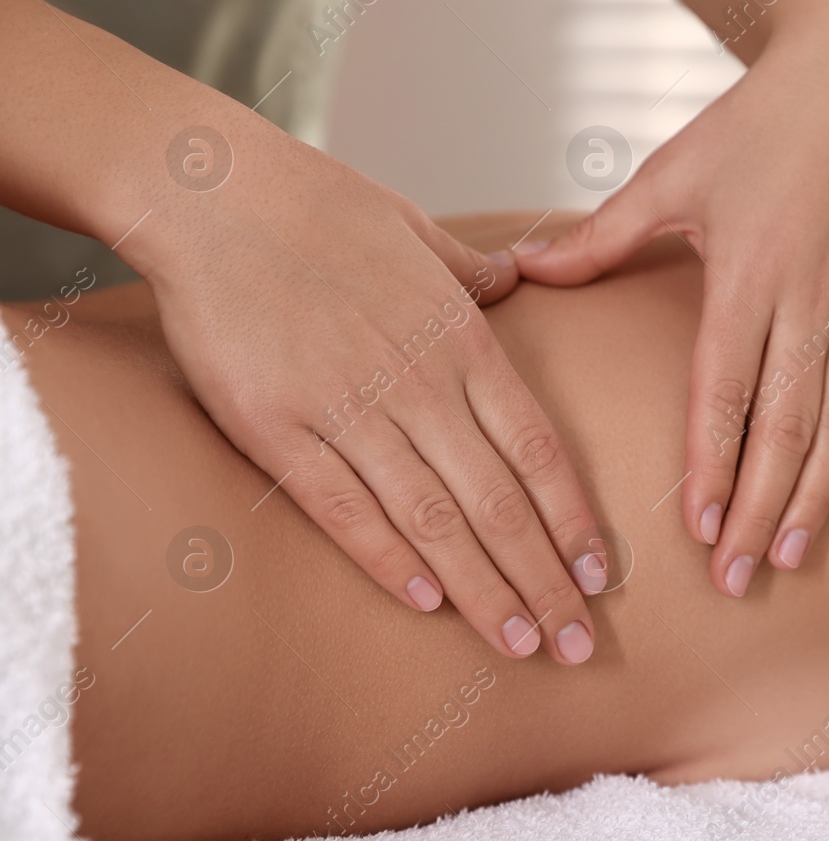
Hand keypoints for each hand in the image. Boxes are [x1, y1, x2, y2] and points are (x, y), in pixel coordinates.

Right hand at [129, 125, 602, 662]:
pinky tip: (427, 603)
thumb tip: (516, 275)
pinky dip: (389, 559)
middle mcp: (420, 382)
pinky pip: (344, 508)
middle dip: (546, 581)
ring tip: (520, 645)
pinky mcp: (276, 427)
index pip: (539, 450)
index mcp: (463, 340)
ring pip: (435, 519)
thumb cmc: (321, 207)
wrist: (214, 195)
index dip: (573, 520)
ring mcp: (348, 407)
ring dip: (485, 590)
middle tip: (578, 645)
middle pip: (501, 503)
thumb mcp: (419, 232)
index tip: (601, 574)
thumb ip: (473, 271)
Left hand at [517, 19, 828, 595]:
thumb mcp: (668, 174)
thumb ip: (599, 236)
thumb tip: (520, 268)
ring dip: (815, 490)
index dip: (709, 463)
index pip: (724, 390)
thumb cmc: (748, 127)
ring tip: (789, 552)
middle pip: (782, 422)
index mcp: (745, 271)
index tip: (692, 528)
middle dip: (756, 506)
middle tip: (734, 576)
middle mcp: (808, 294)